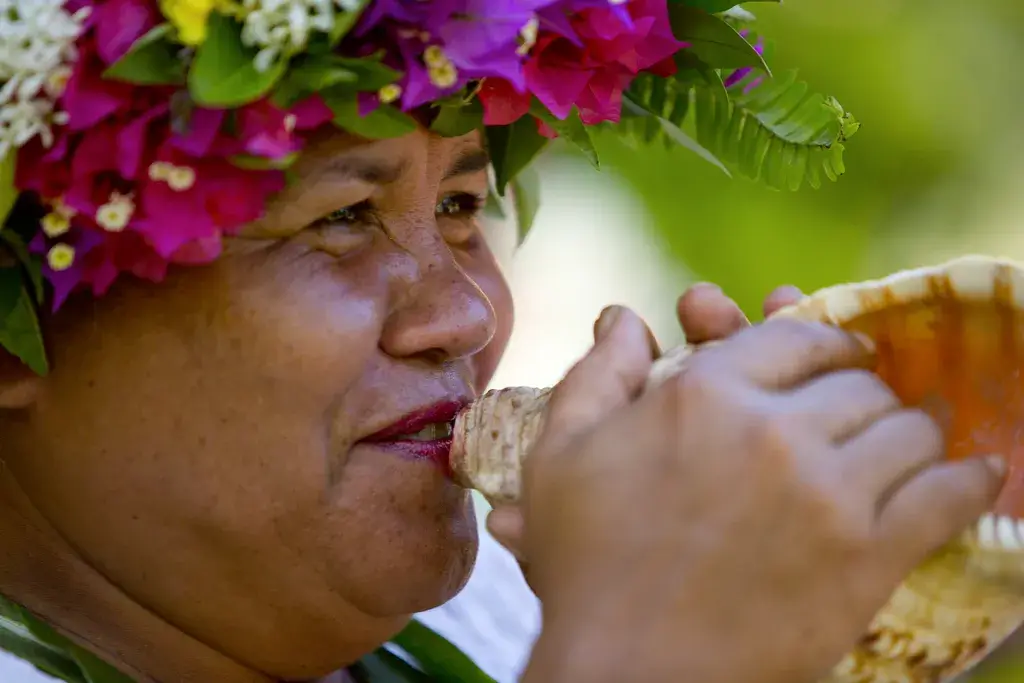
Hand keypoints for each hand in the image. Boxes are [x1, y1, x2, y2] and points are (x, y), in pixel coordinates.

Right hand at [518, 310, 1004, 682]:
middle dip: (859, 392)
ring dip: (907, 433)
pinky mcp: (867, 558)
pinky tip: (974, 474)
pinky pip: (945, 498)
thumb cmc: (586, 564)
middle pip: (857, 384)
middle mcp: (773, 430)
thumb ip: (598, 375)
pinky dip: (967, 481)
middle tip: (858, 412)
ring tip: (902, 444)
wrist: (626, 672)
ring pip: (906, 432)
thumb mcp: (562, 456)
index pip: (794, 339)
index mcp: (704, 394)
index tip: (835, 359)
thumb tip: (623, 319)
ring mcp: (827, 494)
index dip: (822, 342)